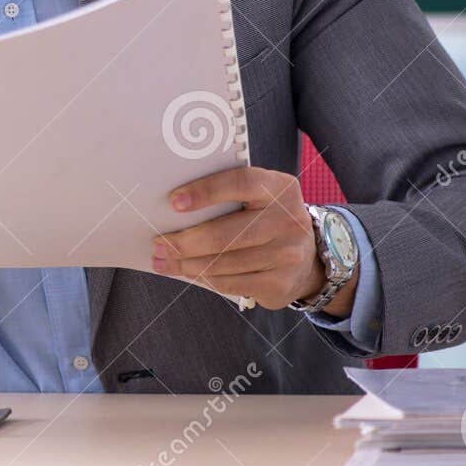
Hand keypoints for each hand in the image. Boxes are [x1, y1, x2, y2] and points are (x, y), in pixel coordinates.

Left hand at [152, 166, 355, 314]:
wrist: (307, 256)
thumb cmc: (265, 219)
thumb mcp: (257, 198)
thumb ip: (226, 196)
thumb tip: (172, 207)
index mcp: (279, 188)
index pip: (240, 182)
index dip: (206, 191)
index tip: (174, 202)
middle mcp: (288, 220)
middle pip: (225, 233)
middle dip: (184, 241)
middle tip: (158, 243)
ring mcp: (287, 254)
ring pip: (223, 263)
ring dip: (186, 264)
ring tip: (163, 261)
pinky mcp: (281, 283)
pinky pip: (231, 283)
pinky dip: (204, 279)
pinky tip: (187, 273)